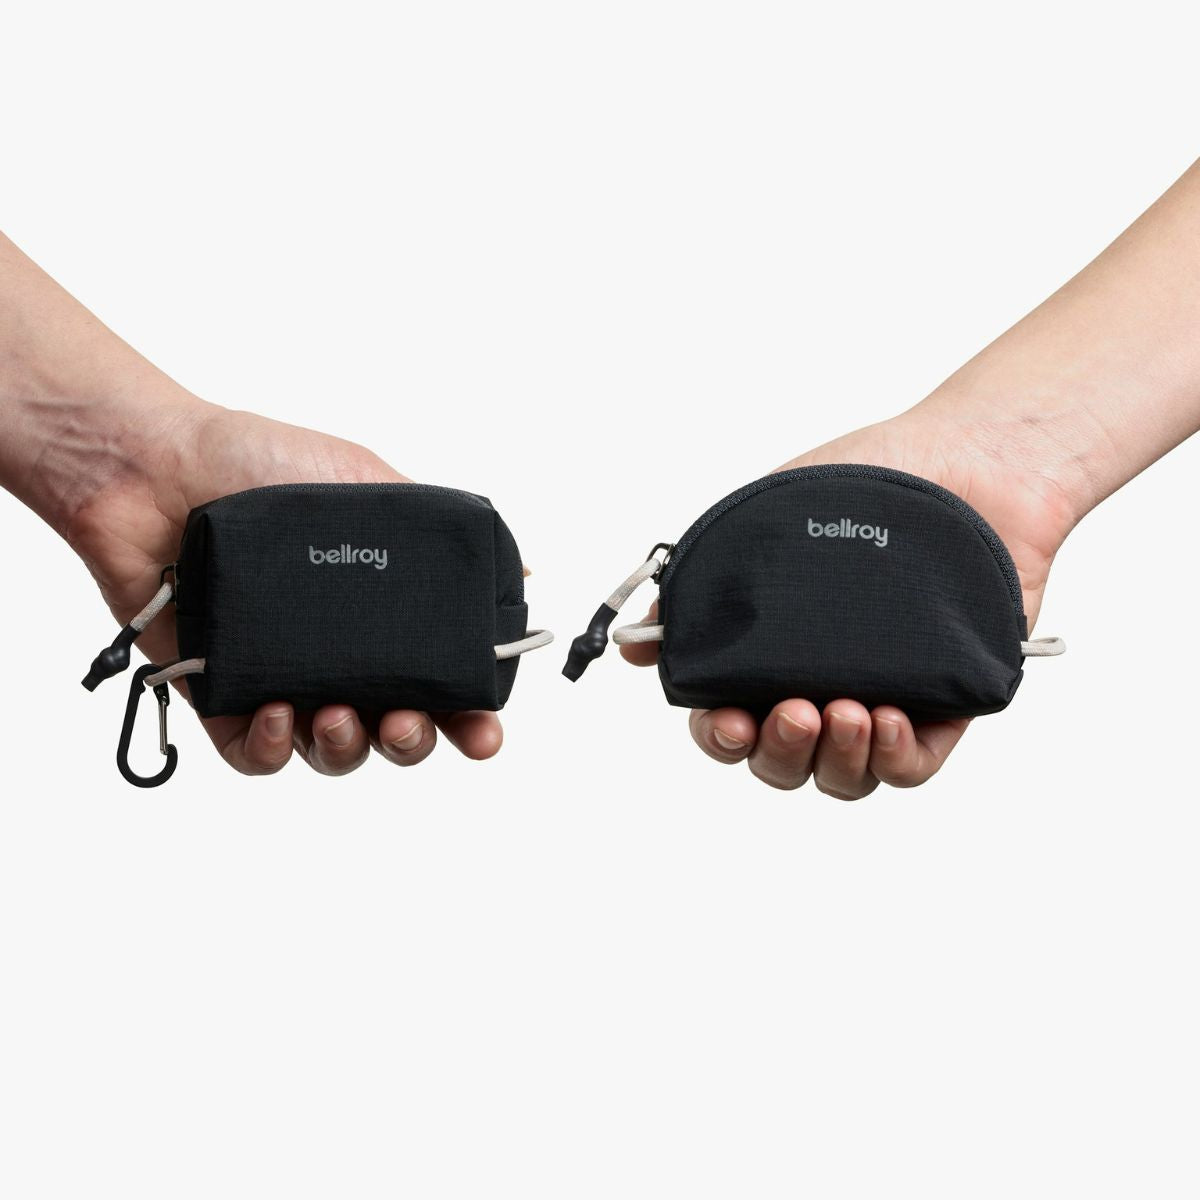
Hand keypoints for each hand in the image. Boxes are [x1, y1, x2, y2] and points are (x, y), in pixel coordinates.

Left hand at [67, 401, 503, 775]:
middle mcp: (339, 655)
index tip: (483, 731)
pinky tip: (278, 712)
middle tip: (404, 721)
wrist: (156, 466)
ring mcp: (282, 677)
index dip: (469, 717)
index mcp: (381, 616)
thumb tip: (519, 568)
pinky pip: (255, 755)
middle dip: (411, 741)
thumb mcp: (367, 483)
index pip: (440, 682)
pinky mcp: (222, 695)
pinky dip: (273, 749)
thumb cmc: (259, 464)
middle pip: (395, 731)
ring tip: (336, 713)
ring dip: (345, 747)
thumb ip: (436, 533)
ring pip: (331, 751)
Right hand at [621, 405, 1075, 796]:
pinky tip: (889, 717)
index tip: (726, 717)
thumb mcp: (761, 523)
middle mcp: (820, 686)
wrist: (967, 460)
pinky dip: (894, 759)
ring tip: (847, 712)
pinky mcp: (945, 705)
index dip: (719, 735)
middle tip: (794, 711)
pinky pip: (913, 766)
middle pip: (781, 763)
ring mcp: (882, 699)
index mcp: (770, 656)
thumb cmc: (860, 483)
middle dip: (778, 751)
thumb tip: (635, 645)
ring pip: (843, 776)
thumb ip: (698, 584)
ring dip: (836, 759)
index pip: (730, 723)